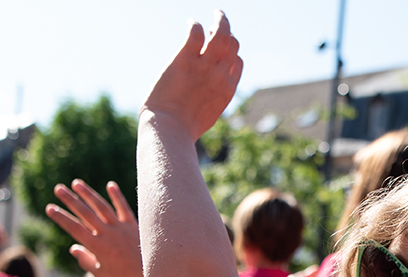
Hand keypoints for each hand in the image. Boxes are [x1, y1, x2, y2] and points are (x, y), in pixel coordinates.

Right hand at [46, 181, 144, 276]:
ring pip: (101, 206)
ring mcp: (120, 227)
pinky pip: (123, 207)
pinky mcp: (133, 225)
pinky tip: (110, 184)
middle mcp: (107, 233)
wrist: (150, 275)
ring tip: (76, 183)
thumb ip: (85, 260)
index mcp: (96, 246)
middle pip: (85, 213)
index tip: (50, 208)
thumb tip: (74, 248)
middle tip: (58, 189)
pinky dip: (117, 196)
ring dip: (88, 194)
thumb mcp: (100, 274)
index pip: (74, 228)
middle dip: (70, 200)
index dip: (61, 217)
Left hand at [141, 12, 242, 140]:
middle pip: (232, 45)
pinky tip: (190, 23)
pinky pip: (196, 33)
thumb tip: (200, 103)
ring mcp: (204, 66)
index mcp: (226, 90)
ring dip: (220, 20)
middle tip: (219, 23)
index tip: (220, 48)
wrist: (170, 131)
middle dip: (228, 32)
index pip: (237, 62)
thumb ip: (209, 102)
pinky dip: (195, 25)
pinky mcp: (185, 59)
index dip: (231, 52)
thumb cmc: (181, 130)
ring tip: (216, 14)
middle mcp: (220, 75)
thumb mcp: (205, 117)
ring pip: (221, 34)